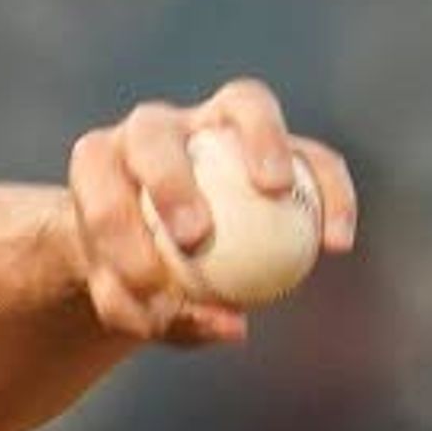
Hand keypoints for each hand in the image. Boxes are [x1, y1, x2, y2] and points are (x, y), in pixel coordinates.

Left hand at [63, 78, 360, 346]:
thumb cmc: (134, 280)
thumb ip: (163, 319)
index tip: (147, 279)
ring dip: (264, 140)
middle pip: (153, 131)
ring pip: (243, 104)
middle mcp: (151, 127)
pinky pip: (310, 153)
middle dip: (169, 179)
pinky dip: (328, 190)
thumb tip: (233, 327)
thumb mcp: (130, 306)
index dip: (114, 223)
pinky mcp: (277, 136)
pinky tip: (336, 244)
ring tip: (278, 191)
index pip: (95, 177)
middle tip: (195, 237)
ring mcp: (215, 119)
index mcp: (97, 160)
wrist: (162, 247)